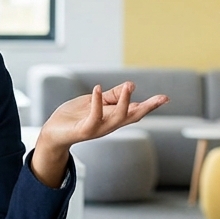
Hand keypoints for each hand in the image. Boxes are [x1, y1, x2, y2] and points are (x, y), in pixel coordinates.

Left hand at [31, 82, 169, 186]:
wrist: (53, 132)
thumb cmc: (75, 117)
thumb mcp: (96, 102)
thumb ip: (112, 95)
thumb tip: (132, 85)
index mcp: (113, 117)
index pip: (136, 111)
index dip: (151, 105)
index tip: (166, 98)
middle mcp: (109, 124)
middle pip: (133, 116)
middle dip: (148, 108)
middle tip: (161, 98)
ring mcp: (98, 128)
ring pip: (117, 118)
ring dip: (125, 102)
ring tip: (129, 86)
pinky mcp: (84, 130)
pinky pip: (94, 117)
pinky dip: (97, 103)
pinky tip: (98, 89)